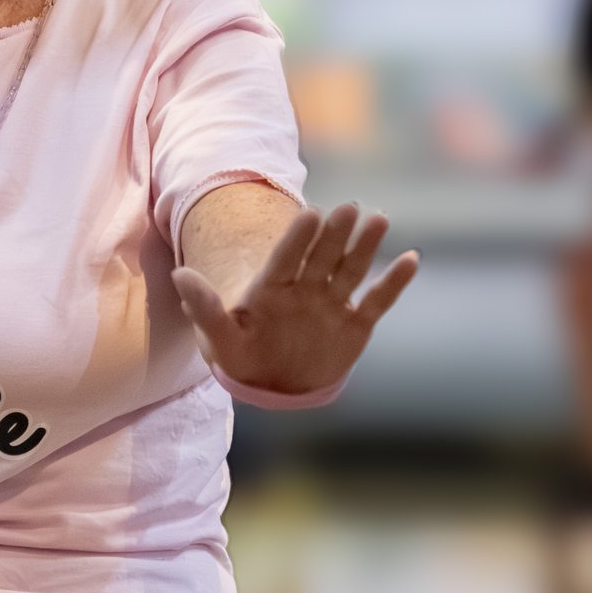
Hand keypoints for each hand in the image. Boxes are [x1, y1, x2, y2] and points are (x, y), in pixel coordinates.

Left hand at [175, 200, 417, 398]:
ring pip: (351, 270)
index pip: (286, 258)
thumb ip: (204, 308)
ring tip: (380, 220)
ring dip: (365, 247)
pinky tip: (411, 259)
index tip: (309, 214)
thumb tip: (179, 275)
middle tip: (348, 208)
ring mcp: (331, 304)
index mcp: (272, 287)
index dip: (297, 239)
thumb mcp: (219, 339)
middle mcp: (304, 288)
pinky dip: (393, 283)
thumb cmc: (243, 357)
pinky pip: (376, 301)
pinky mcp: (354, 324)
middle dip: (334, 234)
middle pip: (321, 256)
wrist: (273, 384)